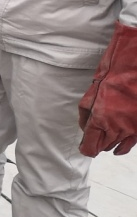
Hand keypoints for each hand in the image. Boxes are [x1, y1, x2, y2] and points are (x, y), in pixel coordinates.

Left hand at [78, 23, 136, 156]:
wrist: (135, 68)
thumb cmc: (112, 77)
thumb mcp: (91, 94)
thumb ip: (86, 114)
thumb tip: (84, 128)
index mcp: (100, 120)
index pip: (90, 147)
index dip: (86, 147)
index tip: (84, 146)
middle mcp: (117, 128)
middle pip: (103, 147)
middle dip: (97, 143)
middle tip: (93, 139)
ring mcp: (132, 128)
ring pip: (118, 146)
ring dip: (110, 143)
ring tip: (106, 140)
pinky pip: (132, 142)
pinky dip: (125, 145)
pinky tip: (119, 146)